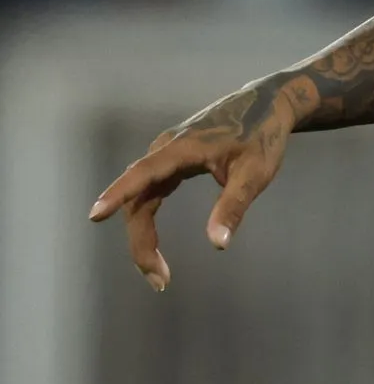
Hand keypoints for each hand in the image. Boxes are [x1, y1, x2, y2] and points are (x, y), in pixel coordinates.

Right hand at [87, 76, 301, 289]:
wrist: (269, 104)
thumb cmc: (264, 136)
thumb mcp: (255, 173)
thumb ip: (233, 206)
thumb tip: (217, 244)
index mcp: (182, 148)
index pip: (142, 174)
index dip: (118, 194)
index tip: (95, 214)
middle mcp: (166, 149)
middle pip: (139, 198)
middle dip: (142, 241)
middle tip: (159, 278)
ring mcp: (167, 155)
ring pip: (142, 198)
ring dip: (143, 235)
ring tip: (158, 272)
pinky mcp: (172, 162)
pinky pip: (150, 193)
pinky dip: (149, 219)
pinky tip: (153, 244)